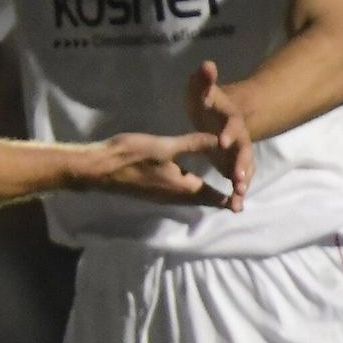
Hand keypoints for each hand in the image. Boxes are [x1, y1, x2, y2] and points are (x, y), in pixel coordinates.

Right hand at [83, 131, 241, 209]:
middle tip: (235, 198)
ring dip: (204, 197)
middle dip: (219, 199)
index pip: (213, 197)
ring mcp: (161, 197)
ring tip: (217, 192)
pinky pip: (178, 196)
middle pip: (202, 201)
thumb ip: (193, 143)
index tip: (243, 202)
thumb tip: (219, 140)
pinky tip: (188, 183)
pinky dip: (190, 192)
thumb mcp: (165, 146)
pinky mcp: (151, 193)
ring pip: (189, 200)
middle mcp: (175, 197)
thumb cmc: (132, 156)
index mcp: (183, 186)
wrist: (99, 169)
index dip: (229, 198)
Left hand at [186, 60, 253, 206]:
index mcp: (231, 120)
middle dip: (242, 165)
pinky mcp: (234, 167)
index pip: (232, 125)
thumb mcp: (200, 90)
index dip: (228, 132)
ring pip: (245, 170)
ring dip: (243, 183)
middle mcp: (240, 138)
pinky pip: (238, 181)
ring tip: (239, 198)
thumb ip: (203, 80)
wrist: (216, 116)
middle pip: (244, 152)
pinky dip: (238, 194)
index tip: (222, 141)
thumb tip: (207, 64)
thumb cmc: (206, 103)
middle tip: (238, 178)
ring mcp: (239, 154)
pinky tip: (235, 208)